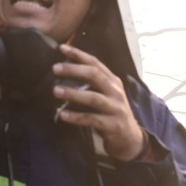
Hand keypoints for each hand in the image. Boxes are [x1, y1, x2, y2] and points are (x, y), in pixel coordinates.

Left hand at [52, 43, 146, 160]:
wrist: (130, 138)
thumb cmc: (112, 113)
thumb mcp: (106, 94)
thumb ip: (92, 83)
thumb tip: (65, 70)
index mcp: (113, 81)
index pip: (95, 63)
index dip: (79, 54)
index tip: (61, 48)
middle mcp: (115, 92)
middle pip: (95, 75)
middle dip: (74, 70)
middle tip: (55, 68)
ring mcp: (116, 108)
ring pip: (93, 98)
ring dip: (73, 93)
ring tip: (55, 91)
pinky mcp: (113, 125)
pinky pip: (92, 119)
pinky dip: (76, 117)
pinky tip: (62, 114)